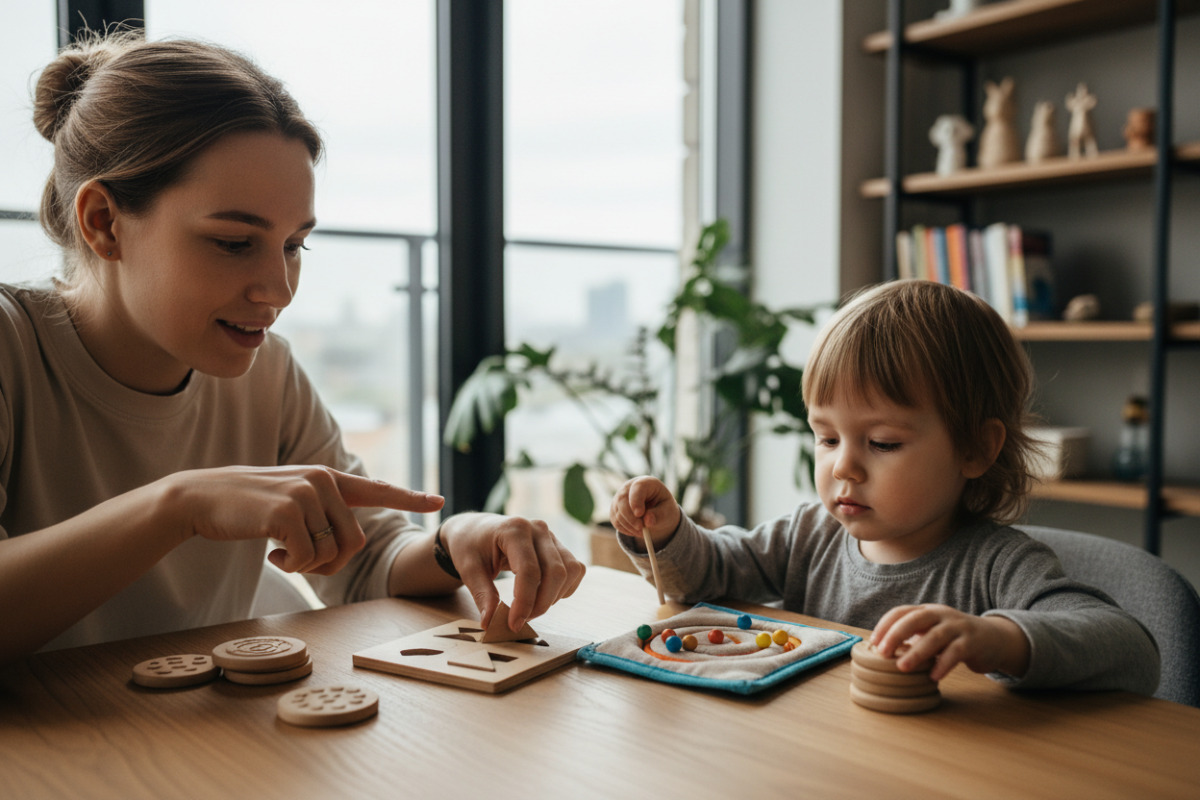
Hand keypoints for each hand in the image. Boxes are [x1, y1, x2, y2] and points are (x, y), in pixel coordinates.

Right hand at [168, 466, 443, 575]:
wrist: (201, 497)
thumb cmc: (249, 508)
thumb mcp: (292, 503)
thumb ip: (322, 513)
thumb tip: (349, 543)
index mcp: (328, 478)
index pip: (378, 488)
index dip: (410, 497)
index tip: (439, 500)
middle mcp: (323, 479)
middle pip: (355, 541)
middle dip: (331, 563)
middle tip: (299, 561)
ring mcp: (306, 492)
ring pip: (332, 552)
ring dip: (308, 566)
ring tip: (281, 552)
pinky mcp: (286, 510)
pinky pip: (308, 558)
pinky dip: (291, 566)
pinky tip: (269, 553)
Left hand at [437, 513, 585, 631]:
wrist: (476, 530)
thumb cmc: (471, 546)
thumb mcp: (469, 569)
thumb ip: (482, 595)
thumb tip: (491, 623)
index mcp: (514, 529)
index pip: (529, 570)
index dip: (525, 602)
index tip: (514, 624)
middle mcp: (538, 529)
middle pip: (555, 572)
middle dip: (541, 604)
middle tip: (520, 621)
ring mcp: (551, 536)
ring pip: (570, 571)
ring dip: (553, 597)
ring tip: (530, 608)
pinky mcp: (559, 546)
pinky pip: (574, 570)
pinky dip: (563, 588)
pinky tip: (543, 595)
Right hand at [609, 476, 679, 547]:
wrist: (656, 511)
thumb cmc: (663, 508)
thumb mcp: (668, 511)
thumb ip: (659, 515)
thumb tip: (647, 521)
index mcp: (646, 482)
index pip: (637, 487)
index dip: (636, 500)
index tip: (639, 514)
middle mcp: (629, 486)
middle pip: (622, 499)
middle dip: (631, 517)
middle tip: (641, 529)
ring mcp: (619, 497)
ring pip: (618, 512)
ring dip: (630, 526)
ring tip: (642, 531)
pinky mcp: (614, 509)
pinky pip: (615, 521)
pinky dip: (625, 529)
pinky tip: (635, 530)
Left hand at [871, 603, 1030, 681]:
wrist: (994, 639)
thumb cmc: (955, 639)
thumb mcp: (932, 632)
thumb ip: (913, 637)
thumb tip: (883, 651)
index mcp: (927, 611)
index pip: (901, 611)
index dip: (885, 625)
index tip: (873, 642)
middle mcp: (941, 615)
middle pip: (915, 619)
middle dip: (896, 634)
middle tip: (882, 652)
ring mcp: (958, 627)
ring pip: (935, 636)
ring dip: (916, 652)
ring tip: (902, 667)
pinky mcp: (972, 643)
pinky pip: (955, 652)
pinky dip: (943, 664)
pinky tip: (933, 676)